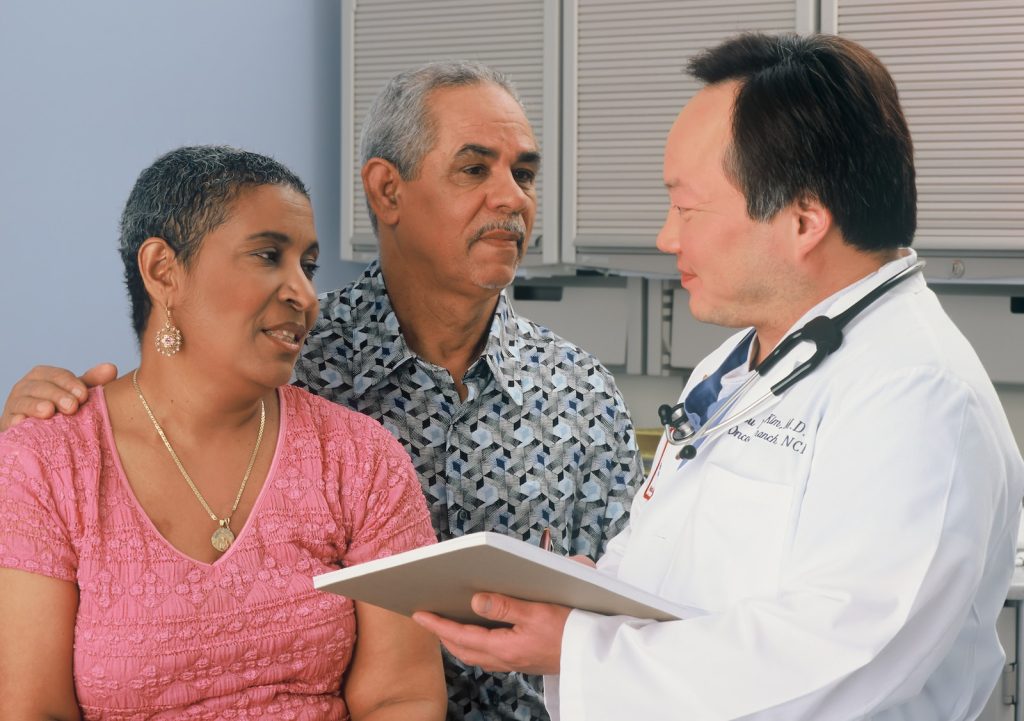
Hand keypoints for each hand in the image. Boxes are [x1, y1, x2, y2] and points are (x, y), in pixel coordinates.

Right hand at [0, 363, 116, 431]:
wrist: (34, 432)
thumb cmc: (59, 409)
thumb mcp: (74, 394)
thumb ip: (91, 382)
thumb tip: (111, 368)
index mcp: (43, 376)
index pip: (57, 375)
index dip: (71, 384)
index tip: (84, 395)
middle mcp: (26, 387)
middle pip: (40, 387)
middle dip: (57, 395)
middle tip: (72, 406)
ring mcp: (14, 405)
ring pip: (22, 401)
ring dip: (35, 406)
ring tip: (48, 411)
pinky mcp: (7, 423)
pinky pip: (9, 421)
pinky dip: (16, 421)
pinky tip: (22, 424)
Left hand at [412, 593, 569, 675]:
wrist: (592, 655)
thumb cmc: (570, 631)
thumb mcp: (537, 612)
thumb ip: (504, 607)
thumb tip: (474, 601)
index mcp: (505, 647)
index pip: (461, 636)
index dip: (437, 625)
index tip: (418, 614)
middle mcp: (505, 659)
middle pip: (463, 650)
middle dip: (442, 634)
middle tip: (426, 619)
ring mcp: (513, 661)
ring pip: (474, 654)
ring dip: (457, 640)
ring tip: (445, 625)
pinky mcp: (522, 659)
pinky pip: (488, 654)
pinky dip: (474, 643)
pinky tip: (477, 633)